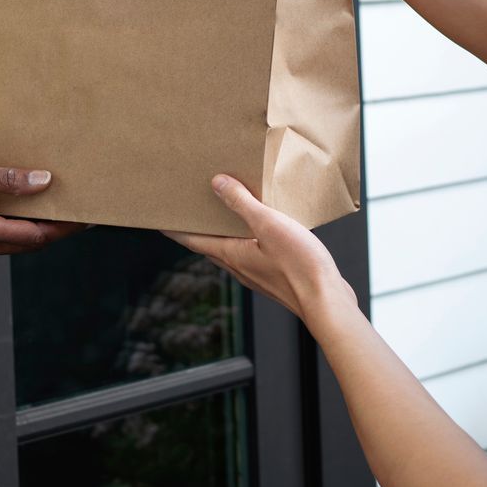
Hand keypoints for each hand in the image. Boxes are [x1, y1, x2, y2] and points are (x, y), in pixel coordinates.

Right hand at [0, 158, 85, 259]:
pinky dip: (19, 226)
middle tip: (80, 212)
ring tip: (59, 209)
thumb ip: (6, 179)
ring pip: (16, 242)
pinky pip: (2, 238)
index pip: (34, 235)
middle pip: (29, 243)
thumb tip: (42, 182)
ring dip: (37, 228)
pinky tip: (28, 209)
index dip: (62, 227)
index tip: (84, 218)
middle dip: (55, 229)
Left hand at [165, 175, 354, 322]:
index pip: (192, 240)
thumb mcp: (269, 225)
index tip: (158, 220)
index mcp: (231, 255)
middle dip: (197, 228)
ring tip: (224, 214)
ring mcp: (257, 274)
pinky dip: (246, 239)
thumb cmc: (300, 267)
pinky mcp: (275, 276)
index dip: (174, 229)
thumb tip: (217, 184)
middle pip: (209, 245)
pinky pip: (252, 253)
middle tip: (190, 210)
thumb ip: (242, 203)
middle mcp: (239, 267)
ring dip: (222, 233)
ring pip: (231, 250)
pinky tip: (261, 230)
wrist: (327, 302)